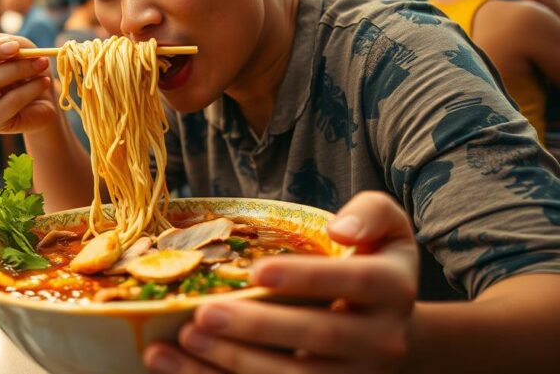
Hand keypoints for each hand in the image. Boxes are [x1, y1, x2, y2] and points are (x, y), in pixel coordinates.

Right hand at [0, 34, 55, 134]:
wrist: (41, 104)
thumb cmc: (26, 74)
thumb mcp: (20, 51)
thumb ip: (10, 43)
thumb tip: (6, 44)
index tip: (14, 45)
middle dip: (13, 63)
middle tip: (38, 56)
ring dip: (23, 71)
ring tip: (43, 65)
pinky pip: (11, 101)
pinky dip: (31, 88)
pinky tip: (44, 82)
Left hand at [144, 191, 418, 373]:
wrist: (389, 329)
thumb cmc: (371, 262)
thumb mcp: (386, 227)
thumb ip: (370, 213)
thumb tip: (339, 228)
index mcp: (393, 288)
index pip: (355, 282)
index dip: (306, 278)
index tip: (256, 270)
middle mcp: (382, 338)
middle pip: (319, 336)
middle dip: (257, 327)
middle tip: (203, 312)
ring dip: (236, 362)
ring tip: (186, 339)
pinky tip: (180, 364)